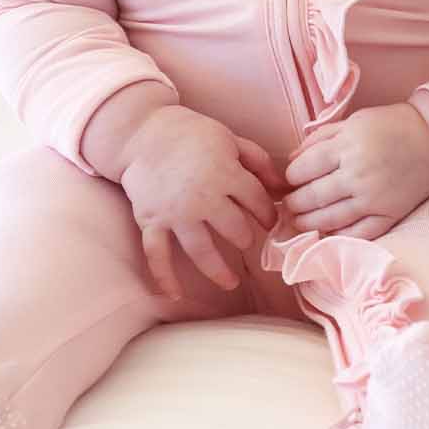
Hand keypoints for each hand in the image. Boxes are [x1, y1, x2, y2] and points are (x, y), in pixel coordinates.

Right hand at [118, 106, 284, 301]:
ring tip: (231, 283)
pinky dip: (165, 277)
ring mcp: (175, 213)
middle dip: (245, 237)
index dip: (268, 214)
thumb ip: (260, 163)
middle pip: (234, 229)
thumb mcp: (231, 140)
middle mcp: (202, 198)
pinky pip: (157, 255)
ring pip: (201, 250)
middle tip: (247, 241)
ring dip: (218, 270)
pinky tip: (174, 296)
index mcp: (225, 174)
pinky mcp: (151, 221)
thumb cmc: (192, 134)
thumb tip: (286, 186)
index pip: (257, 202)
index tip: (271, 222)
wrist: (141, 133)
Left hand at [280, 103, 428, 240]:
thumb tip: (291, 159)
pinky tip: (327, 231)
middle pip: (311, 197)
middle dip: (294, 203)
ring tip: (299, 220)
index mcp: (347, 146)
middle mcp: (357, 174)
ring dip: (307, 222)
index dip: (291, 177)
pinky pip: (356, 233)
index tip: (290, 179)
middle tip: (288, 204)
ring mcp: (373, 199)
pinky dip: (337, 235)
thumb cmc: (392, 126)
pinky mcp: (389, 215)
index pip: (304, 168)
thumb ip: (321, 138)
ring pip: (328, 219)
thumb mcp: (354, 121)